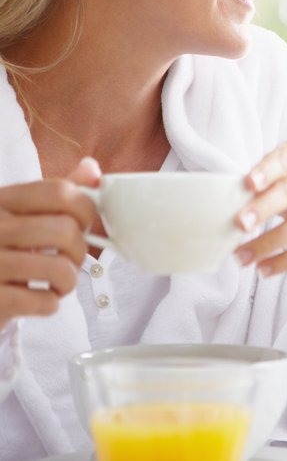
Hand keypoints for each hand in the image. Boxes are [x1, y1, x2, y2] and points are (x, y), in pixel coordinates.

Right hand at [0, 158, 99, 330]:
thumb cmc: (1, 249)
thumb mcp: (19, 215)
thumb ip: (54, 195)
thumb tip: (92, 168)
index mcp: (0, 202)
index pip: (59, 191)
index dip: (86, 209)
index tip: (83, 224)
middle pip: (65, 231)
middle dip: (79, 251)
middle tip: (68, 260)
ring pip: (59, 268)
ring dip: (68, 280)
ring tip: (56, 282)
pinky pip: (43, 301)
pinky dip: (50, 304)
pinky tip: (38, 300)